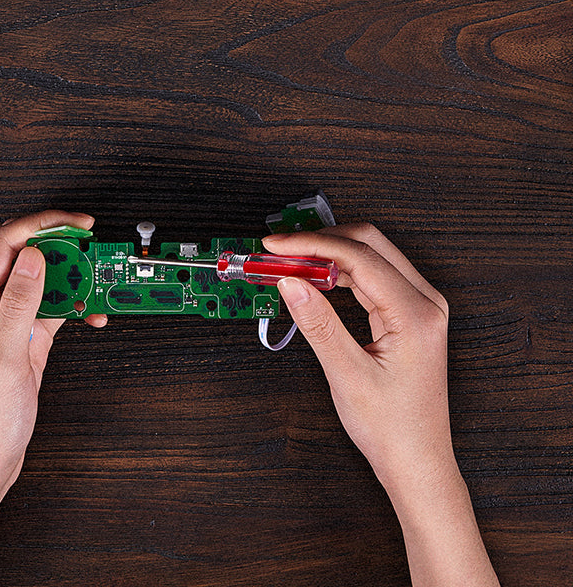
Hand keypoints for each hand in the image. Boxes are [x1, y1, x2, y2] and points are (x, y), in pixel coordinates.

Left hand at [0, 210, 106, 586]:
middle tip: (93, 247)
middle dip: (60, 246)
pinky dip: (73, 306)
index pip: (4, 245)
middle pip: (23, 256)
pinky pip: (50, 308)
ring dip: (71, 279)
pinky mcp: (22, 338)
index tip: (75, 224)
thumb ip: (19, 303)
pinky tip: (91, 315)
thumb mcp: (3, 358)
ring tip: (98, 283)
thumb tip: (32, 256)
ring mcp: (4, 322)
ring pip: (41, 281)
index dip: (41, 226)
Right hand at [264, 223, 498, 586]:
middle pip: (368, 243)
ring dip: (327, 253)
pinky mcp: (409, 313)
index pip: (358, 258)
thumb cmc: (393, 428)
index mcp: (416, 314)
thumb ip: (317, 323)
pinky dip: (340, 270)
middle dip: (319, 241)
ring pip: (370, 255)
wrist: (417, 460)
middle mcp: (424, 302)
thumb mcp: (347, 375)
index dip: (311, 245)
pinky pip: (372, 275)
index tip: (276, 246)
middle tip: (279, 251)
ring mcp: (419, 305)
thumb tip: (291, 283)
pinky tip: (314, 277)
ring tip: (289, 264)